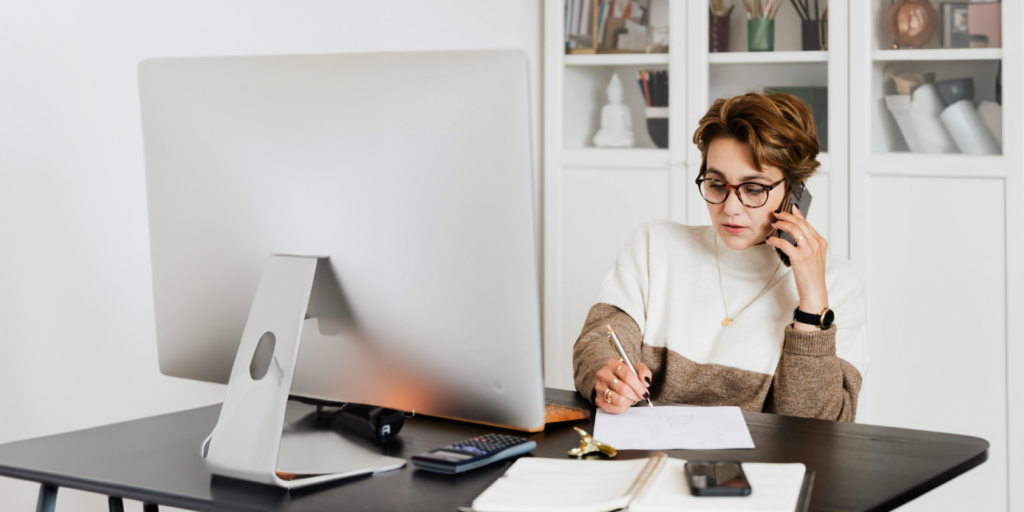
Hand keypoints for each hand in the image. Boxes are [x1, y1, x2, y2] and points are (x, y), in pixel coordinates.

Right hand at [594, 358, 651, 413]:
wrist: (612, 381)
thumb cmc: (625, 375)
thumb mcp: (637, 369)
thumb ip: (644, 372)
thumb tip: (645, 382)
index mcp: (612, 364)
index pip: (627, 375)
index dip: (638, 386)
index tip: (644, 392)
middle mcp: (603, 375)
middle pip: (623, 389)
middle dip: (635, 395)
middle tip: (640, 396)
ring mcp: (599, 388)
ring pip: (619, 399)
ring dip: (630, 401)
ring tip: (632, 398)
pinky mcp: (599, 400)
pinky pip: (615, 408)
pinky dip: (624, 407)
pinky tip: (625, 402)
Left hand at [766, 206, 828, 330]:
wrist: (815, 290)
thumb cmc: (812, 275)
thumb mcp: (814, 256)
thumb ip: (808, 244)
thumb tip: (796, 233)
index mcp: (821, 242)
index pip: (807, 223)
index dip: (796, 214)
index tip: (789, 208)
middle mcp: (816, 244)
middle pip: (800, 223)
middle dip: (786, 215)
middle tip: (777, 213)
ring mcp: (808, 250)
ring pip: (793, 229)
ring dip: (781, 224)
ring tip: (773, 224)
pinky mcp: (799, 257)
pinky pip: (784, 243)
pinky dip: (775, 239)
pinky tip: (770, 240)